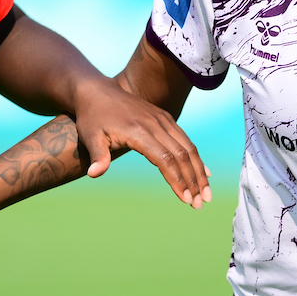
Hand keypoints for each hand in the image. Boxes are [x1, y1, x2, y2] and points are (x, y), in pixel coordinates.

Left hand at [69, 77, 213, 208]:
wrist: (97, 91)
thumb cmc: (92, 117)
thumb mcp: (90, 136)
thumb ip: (98, 156)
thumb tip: (94, 174)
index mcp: (139, 131)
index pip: (165, 159)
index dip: (177, 180)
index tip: (186, 199)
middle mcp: (156, 124)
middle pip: (182, 155)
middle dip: (194, 181)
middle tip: (200, 205)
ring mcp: (163, 120)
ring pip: (188, 148)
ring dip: (199, 172)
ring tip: (206, 195)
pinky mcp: (165, 118)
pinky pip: (185, 139)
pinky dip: (196, 158)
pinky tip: (204, 174)